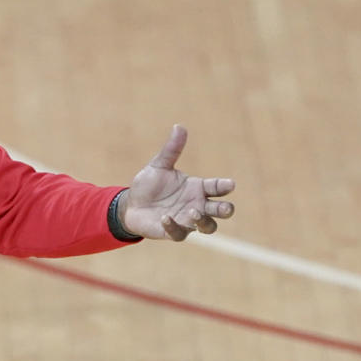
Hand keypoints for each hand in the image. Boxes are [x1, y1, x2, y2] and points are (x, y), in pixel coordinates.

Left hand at [120, 125, 234, 240]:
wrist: (131, 204)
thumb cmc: (149, 185)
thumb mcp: (159, 165)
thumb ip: (171, 150)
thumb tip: (179, 126)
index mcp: (197, 188)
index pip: (217, 187)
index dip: (224, 186)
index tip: (230, 184)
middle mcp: (197, 205)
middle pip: (220, 210)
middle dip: (225, 209)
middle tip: (224, 207)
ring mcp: (187, 220)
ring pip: (207, 226)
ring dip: (204, 221)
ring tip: (193, 212)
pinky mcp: (173, 232)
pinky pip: (179, 233)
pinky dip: (174, 226)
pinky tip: (165, 217)